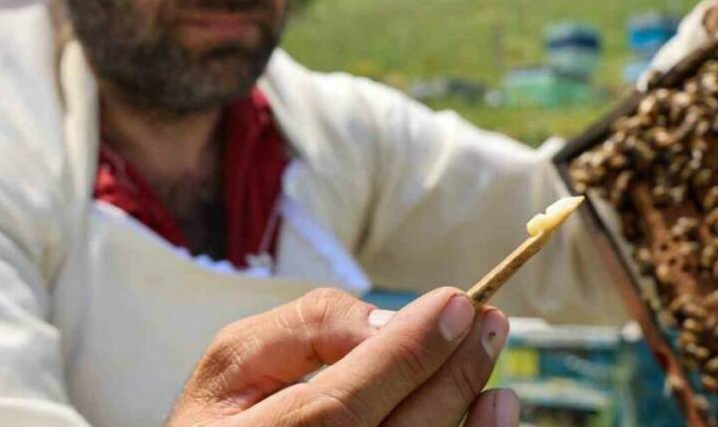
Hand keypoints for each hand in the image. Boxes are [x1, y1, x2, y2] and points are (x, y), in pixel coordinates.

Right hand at [166, 287, 517, 426]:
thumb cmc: (224, 420)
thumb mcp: (233, 364)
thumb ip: (304, 330)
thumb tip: (387, 323)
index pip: (339, 405)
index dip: (405, 353)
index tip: (456, 303)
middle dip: (451, 371)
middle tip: (488, 318)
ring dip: (467, 407)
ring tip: (490, 355)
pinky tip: (494, 406)